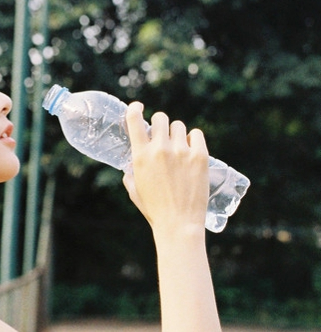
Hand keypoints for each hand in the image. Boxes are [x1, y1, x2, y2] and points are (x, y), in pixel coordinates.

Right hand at [123, 102, 208, 234]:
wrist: (179, 224)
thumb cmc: (155, 210)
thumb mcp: (134, 190)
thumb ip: (131, 173)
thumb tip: (132, 164)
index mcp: (141, 156)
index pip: (134, 119)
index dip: (135, 108)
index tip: (138, 107)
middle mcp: (160, 149)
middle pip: (160, 118)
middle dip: (160, 124)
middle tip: (163, 135)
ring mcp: (182, 151)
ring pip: (178, 126)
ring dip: (176, 133)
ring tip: (178, 147)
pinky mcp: (200, 156)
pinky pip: (197, 134)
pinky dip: (193, 139)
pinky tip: (191, 149)